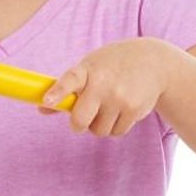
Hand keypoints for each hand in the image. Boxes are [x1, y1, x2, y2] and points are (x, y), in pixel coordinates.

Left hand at [39, 38, 175, 136]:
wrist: (154, 62)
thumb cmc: (113, 65)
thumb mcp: (89, 68)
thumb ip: (67, 88)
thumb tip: (42, 108)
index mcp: (87, 70)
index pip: (69, 81)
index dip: (57, 92)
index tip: (46, 101)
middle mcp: (103, 84)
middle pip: (81, 120)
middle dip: (79, 124)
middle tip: (83, 119)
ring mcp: (119, 98)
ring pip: (99, 130)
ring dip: (100, 125)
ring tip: (108, 108)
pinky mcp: (134, 110)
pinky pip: (116, 132)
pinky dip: (115, 126)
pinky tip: (122, 110)